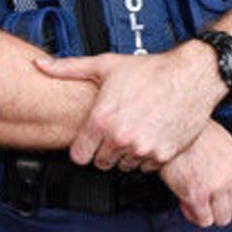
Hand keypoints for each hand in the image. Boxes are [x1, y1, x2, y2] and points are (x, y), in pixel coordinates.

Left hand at [36, 41, 226, 170]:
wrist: (191, 76)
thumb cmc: (151, 70)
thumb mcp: (106, 65)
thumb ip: (69, 69)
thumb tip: (41, 66)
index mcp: (102, 120)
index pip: (78, 156)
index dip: (84, 147)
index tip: (91, 139)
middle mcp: (120, 138)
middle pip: (101, 163)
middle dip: (105, 149)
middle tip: (116, 130)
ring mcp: (142, 150)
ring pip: (124, 166)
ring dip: (126, 153)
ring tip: (135, 129)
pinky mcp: (162, 156)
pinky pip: (146, 166)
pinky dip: (147, 155)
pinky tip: (150, 134)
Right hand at [159, 121, 231, 227]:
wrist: (173, 124)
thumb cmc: (192, 130)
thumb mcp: (222, 141)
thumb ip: (228, 162)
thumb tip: (224, 179)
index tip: (229, 197)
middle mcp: (231, 176)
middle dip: (224, 209)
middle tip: (211, 203)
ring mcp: (215, 187)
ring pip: (222, 219)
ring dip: (210, 214)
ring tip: (199, 205)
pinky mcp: (196, 196)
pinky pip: (203, 220)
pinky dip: (195, 216)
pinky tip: (187, 204)